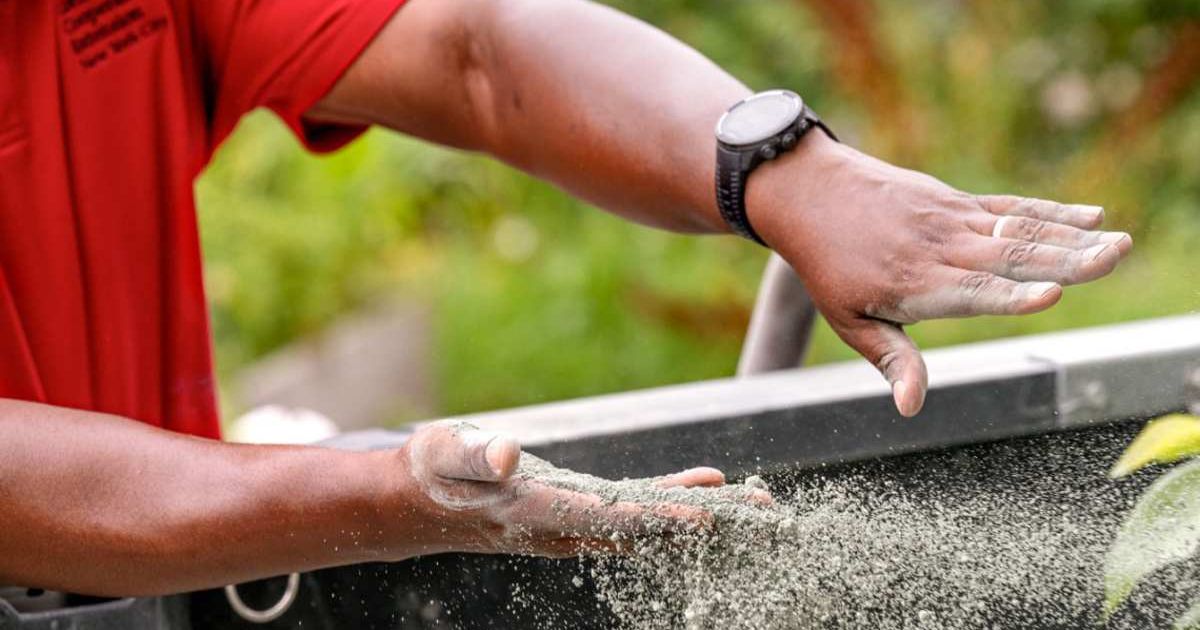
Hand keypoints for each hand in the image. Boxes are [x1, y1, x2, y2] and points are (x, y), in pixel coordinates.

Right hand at [387, 421, 764, 557]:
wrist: (417, 505)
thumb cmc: (429, 473)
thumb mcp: (443, 453)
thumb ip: (474, 455)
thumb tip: (506, 455)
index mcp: (537, 513)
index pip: (610, 517)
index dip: (660, 516)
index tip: (708, 516)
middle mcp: (565, 528)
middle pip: (648, 528)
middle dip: (707, 522)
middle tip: (765, 513)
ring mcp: (574, 525)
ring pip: (650, 523)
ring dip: (703, 514)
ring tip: (755, 501)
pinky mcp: (577, 514)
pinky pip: (636, 513)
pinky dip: (675, 502)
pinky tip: (707, 489)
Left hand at [749, 133, 1131, 416]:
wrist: (810, 194)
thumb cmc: (827, 266)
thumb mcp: (847, 319)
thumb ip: (891, 359)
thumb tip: (911, 407)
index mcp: (914, 284)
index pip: (970, 291)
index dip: (1011, 295)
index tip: (1052, 294)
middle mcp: (938, 248)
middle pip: (1009, 256)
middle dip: (1066, 260)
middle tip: (1115, 258)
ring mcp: (951, 220)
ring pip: (1019, 230)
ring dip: (1072, 237)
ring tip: (1119, 243)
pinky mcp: (956, 202)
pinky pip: (1010, 207)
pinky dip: (1052, 211)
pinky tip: (1092, 217)